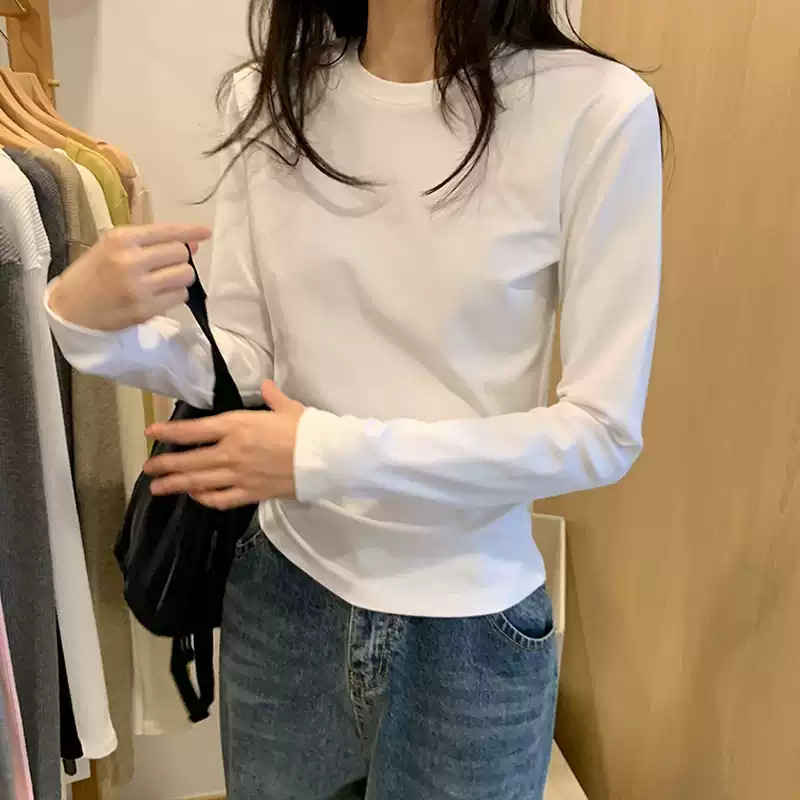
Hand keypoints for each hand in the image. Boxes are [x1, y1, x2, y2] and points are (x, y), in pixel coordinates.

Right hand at [48, 223, 211, 330]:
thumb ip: (151, 242)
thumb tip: (193, 242)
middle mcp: (131, 261)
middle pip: (181, 253)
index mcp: (121, 239)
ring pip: (184, 275)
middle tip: (167, 265)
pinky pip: (179, 297)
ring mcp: (139, 287)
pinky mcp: (145, 310)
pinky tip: (160, 294)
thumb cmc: (93, 273)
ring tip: (164, 280)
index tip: (205, 232)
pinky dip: (175, 294)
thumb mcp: (113, 247)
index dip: (190, 231)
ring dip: (180, 277)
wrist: (71, 308)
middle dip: (180, 258)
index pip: (167, 231)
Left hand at [143, 381, 305, 509]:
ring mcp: (239, 475)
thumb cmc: (307, 429)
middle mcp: (231, 451)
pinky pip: (220, 499)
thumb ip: (272, 397)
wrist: (325, 457)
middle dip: (165, 465)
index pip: (193, 430)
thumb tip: (266, 386)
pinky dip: (204, 499)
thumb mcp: (288, 407)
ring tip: (158, 488)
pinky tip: (195, 496)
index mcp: (237, 426)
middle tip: (149, 468)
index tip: (151, 433)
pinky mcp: (251, 493)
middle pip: (189, 460)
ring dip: (176, 485)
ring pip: (199, 482)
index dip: (169, 433)